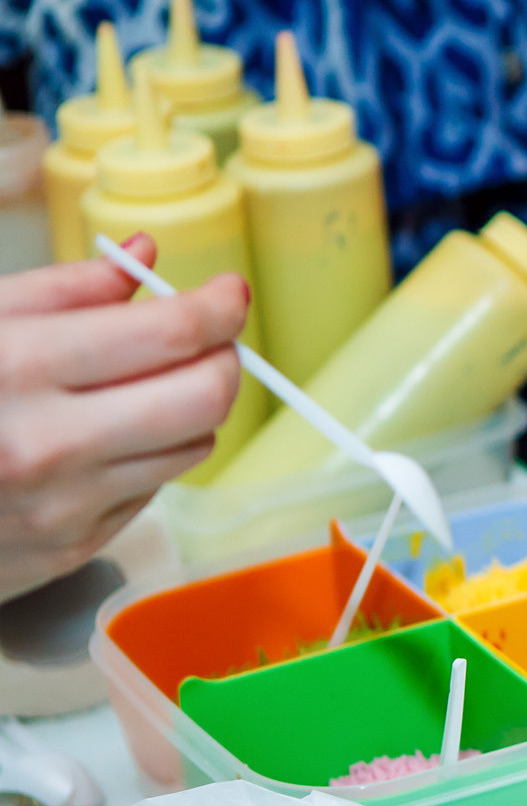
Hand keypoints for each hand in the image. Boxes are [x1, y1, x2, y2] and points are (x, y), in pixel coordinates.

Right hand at [0, 237, 246, 602]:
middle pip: (205, 397)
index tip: (227, 294)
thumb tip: (141, 257)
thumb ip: (60, 290)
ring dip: (188, 408)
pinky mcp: (75, 548)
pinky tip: (101, 439)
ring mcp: (67, 505)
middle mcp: (50, 443)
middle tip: (207, 339)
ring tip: (141, 387)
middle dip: (223, 358)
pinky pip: (153, 489)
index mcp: (17, 368)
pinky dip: (148, 455)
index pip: (171, 335)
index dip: (217, 307)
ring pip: (192, 445)